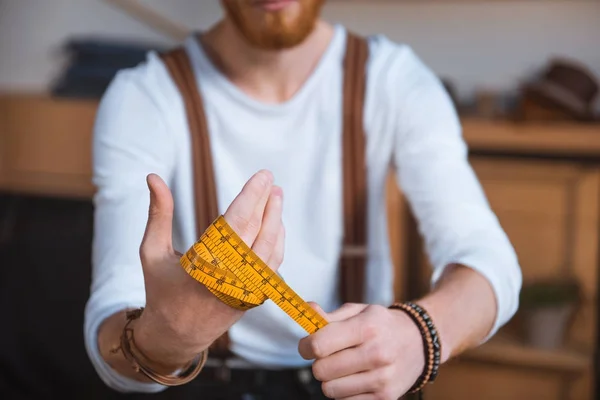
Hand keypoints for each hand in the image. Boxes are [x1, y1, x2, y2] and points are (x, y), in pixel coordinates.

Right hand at [135, 170, 284, 370]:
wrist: (177, 335)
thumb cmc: (161, 289)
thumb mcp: (152, 252)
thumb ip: (158, 214)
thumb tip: (153, 177)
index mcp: (204, 266)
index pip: (237, 224)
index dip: (252, 197)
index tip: (263, 176)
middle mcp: (230, 279)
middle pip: (259, 233)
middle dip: (268, 203)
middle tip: (271, 179)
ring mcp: (246, 290)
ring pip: (271, 249)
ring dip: (276, 220)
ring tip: (276, 195)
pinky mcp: (255, 296)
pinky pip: (273, 264)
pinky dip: (277, 241)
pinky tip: (275, 223)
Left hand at [298, 303, 424, 399]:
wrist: (419, 341)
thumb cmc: (381, 324)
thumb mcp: (358, 311)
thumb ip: (329, 316)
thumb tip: (306, 310)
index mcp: (367, 327)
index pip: (319, 345)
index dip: (305, 346)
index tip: (307, 345)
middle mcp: (376, 354)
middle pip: (321, 370)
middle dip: (319, 363)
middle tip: (330, 356)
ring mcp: (382, 379)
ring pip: (330, 390)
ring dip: (331, 380)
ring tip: (345, 367)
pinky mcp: (385, 398)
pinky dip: (345, 392)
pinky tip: (356, 378)